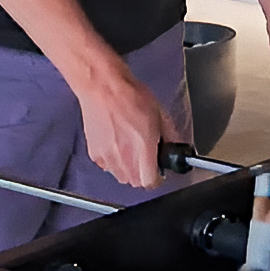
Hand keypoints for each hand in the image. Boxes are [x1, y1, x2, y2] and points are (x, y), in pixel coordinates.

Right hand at [74, 65, 168, 188]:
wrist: (103, 88)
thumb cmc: (130, 95)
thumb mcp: (160, 114)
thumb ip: (170, 136)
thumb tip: (175, 147)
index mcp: (143, 147)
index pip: (150, 182)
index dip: (157, 178)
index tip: (159, 171)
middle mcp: (124, 157)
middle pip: (135, 182)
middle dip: (143, 174)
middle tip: (146, 158)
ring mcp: (107, 157)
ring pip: (121, 177)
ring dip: (129, 169)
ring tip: (131, 149)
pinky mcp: (95, 154)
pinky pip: (107, 167)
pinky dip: (114, 161)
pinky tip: (117, 144)